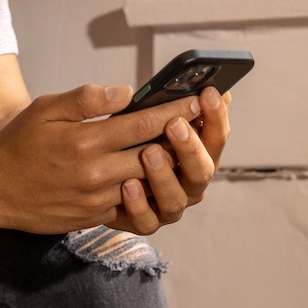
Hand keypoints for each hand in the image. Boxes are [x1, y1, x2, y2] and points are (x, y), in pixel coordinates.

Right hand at [0, 82, 222, 233]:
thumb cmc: (18, 144)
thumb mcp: (46, 109)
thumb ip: (87, 98)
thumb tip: (126, 92)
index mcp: (86, 141)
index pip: (144, 123)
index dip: (176, 110)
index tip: (199, 100)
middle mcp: (94, 174)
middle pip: (154, 155)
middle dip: (179, 139)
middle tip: (199, 125)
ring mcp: (94, 200)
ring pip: (145, 182)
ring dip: (165, 167)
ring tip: (179, 149)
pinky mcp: (91, 218)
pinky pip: (127, 205)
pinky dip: (142, 190)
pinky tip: (150, 176)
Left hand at [111, 86, 230, 234]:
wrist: (90, 175)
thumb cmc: (125, 138)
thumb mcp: (144, 115)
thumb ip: (174, 104)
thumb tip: (202, 85)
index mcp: (198, 153)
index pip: (217, 136)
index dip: (215, 117)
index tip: (207, 93)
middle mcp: (189, 182)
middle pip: (203, 171)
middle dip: (190, 148)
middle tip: (174, 124)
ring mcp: (168, 205)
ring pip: (176, 199)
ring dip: (164, 176)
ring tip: (148, 152)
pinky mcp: (144, 222)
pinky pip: (147, 221)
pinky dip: (138, 205)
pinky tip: (126, 185)